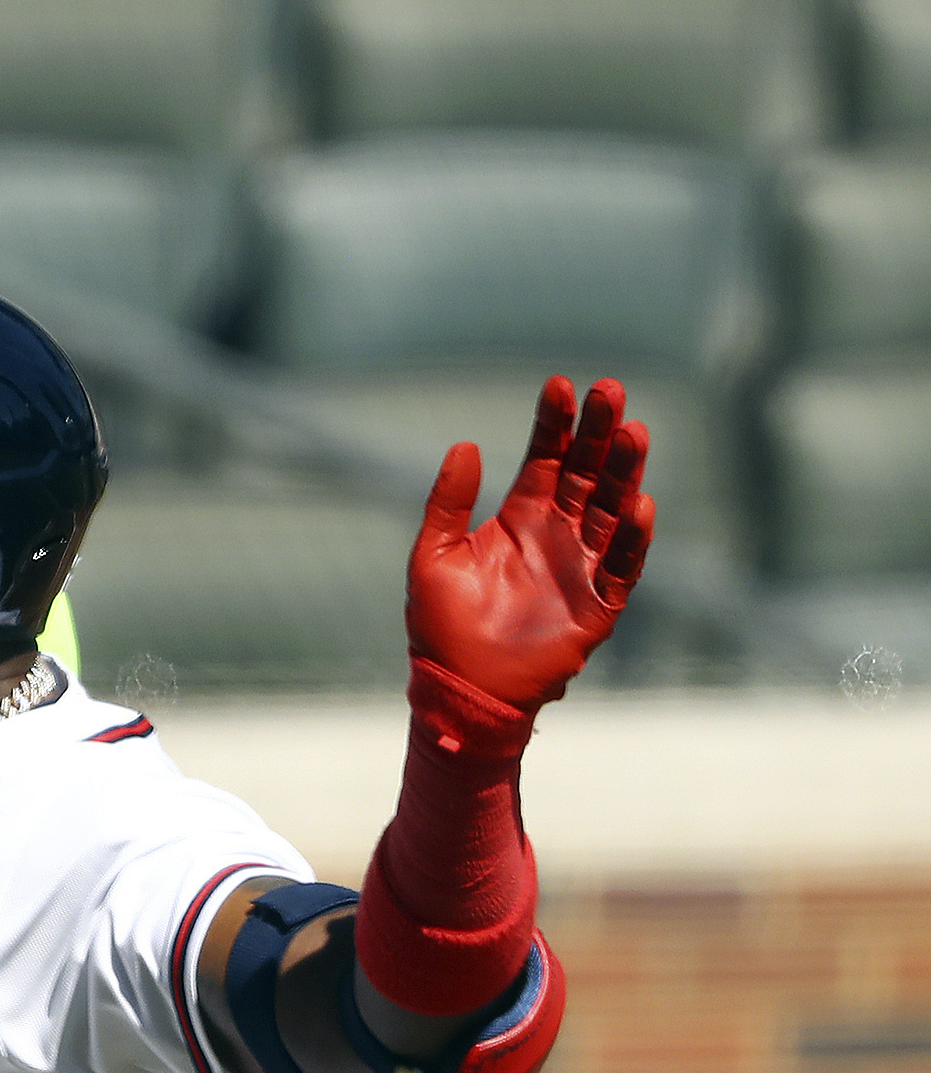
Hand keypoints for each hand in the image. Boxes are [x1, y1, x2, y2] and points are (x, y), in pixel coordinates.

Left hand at [405, 376, 653, 709]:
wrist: (459, 688)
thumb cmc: (441, 624)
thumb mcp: (433, 555)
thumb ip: (448, 502)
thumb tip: (465, 443)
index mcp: (521, 516)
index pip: (547, 458)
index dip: (555, 423)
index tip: (561, 384)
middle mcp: (559, 533)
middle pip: (588, 473)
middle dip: (600, 433)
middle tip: (611, 389)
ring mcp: (582, 566)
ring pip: (613, 510)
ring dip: (624, 472)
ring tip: (633, 432)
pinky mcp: (598, 606)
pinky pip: (622, 567)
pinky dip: (633, 539)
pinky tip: (639, 504)